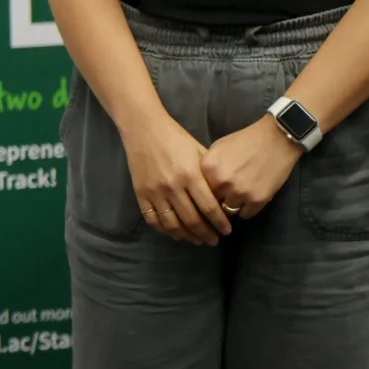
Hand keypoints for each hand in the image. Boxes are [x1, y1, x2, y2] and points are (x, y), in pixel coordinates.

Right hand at [118, 115, 233, 244]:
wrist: (144, 128)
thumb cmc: (176, 138)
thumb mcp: (199, 151)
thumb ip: (209, 175)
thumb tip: (223, 197)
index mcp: (190, 175)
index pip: (210, 208)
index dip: (220, 223)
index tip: (227, 231)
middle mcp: (173, 187)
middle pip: (192, 220)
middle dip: (206, 234)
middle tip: (213, 240)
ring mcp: (155, 192)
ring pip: (172, 224)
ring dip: (187, 236)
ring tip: (196, 240)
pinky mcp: (141, 193)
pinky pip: (153, 219)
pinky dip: (164, 230)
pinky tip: (174, 232)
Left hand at [200, 119, 302, 220]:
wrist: (276, 139)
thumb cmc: (245, 141)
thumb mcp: (218, 148)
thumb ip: (207, 168)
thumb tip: (201, 185)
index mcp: (208, 167)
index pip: (197, 190)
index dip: (202, 193)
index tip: (207, 195)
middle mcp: (221, 181)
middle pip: (211, 202)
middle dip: (216, 201)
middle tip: (223, 199)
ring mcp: (240, 192)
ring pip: (228, 212)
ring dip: (231, 206)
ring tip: (237, 199)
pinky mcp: (258, 200)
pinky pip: (246, 215)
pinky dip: (247, 209)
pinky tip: (249, 199)